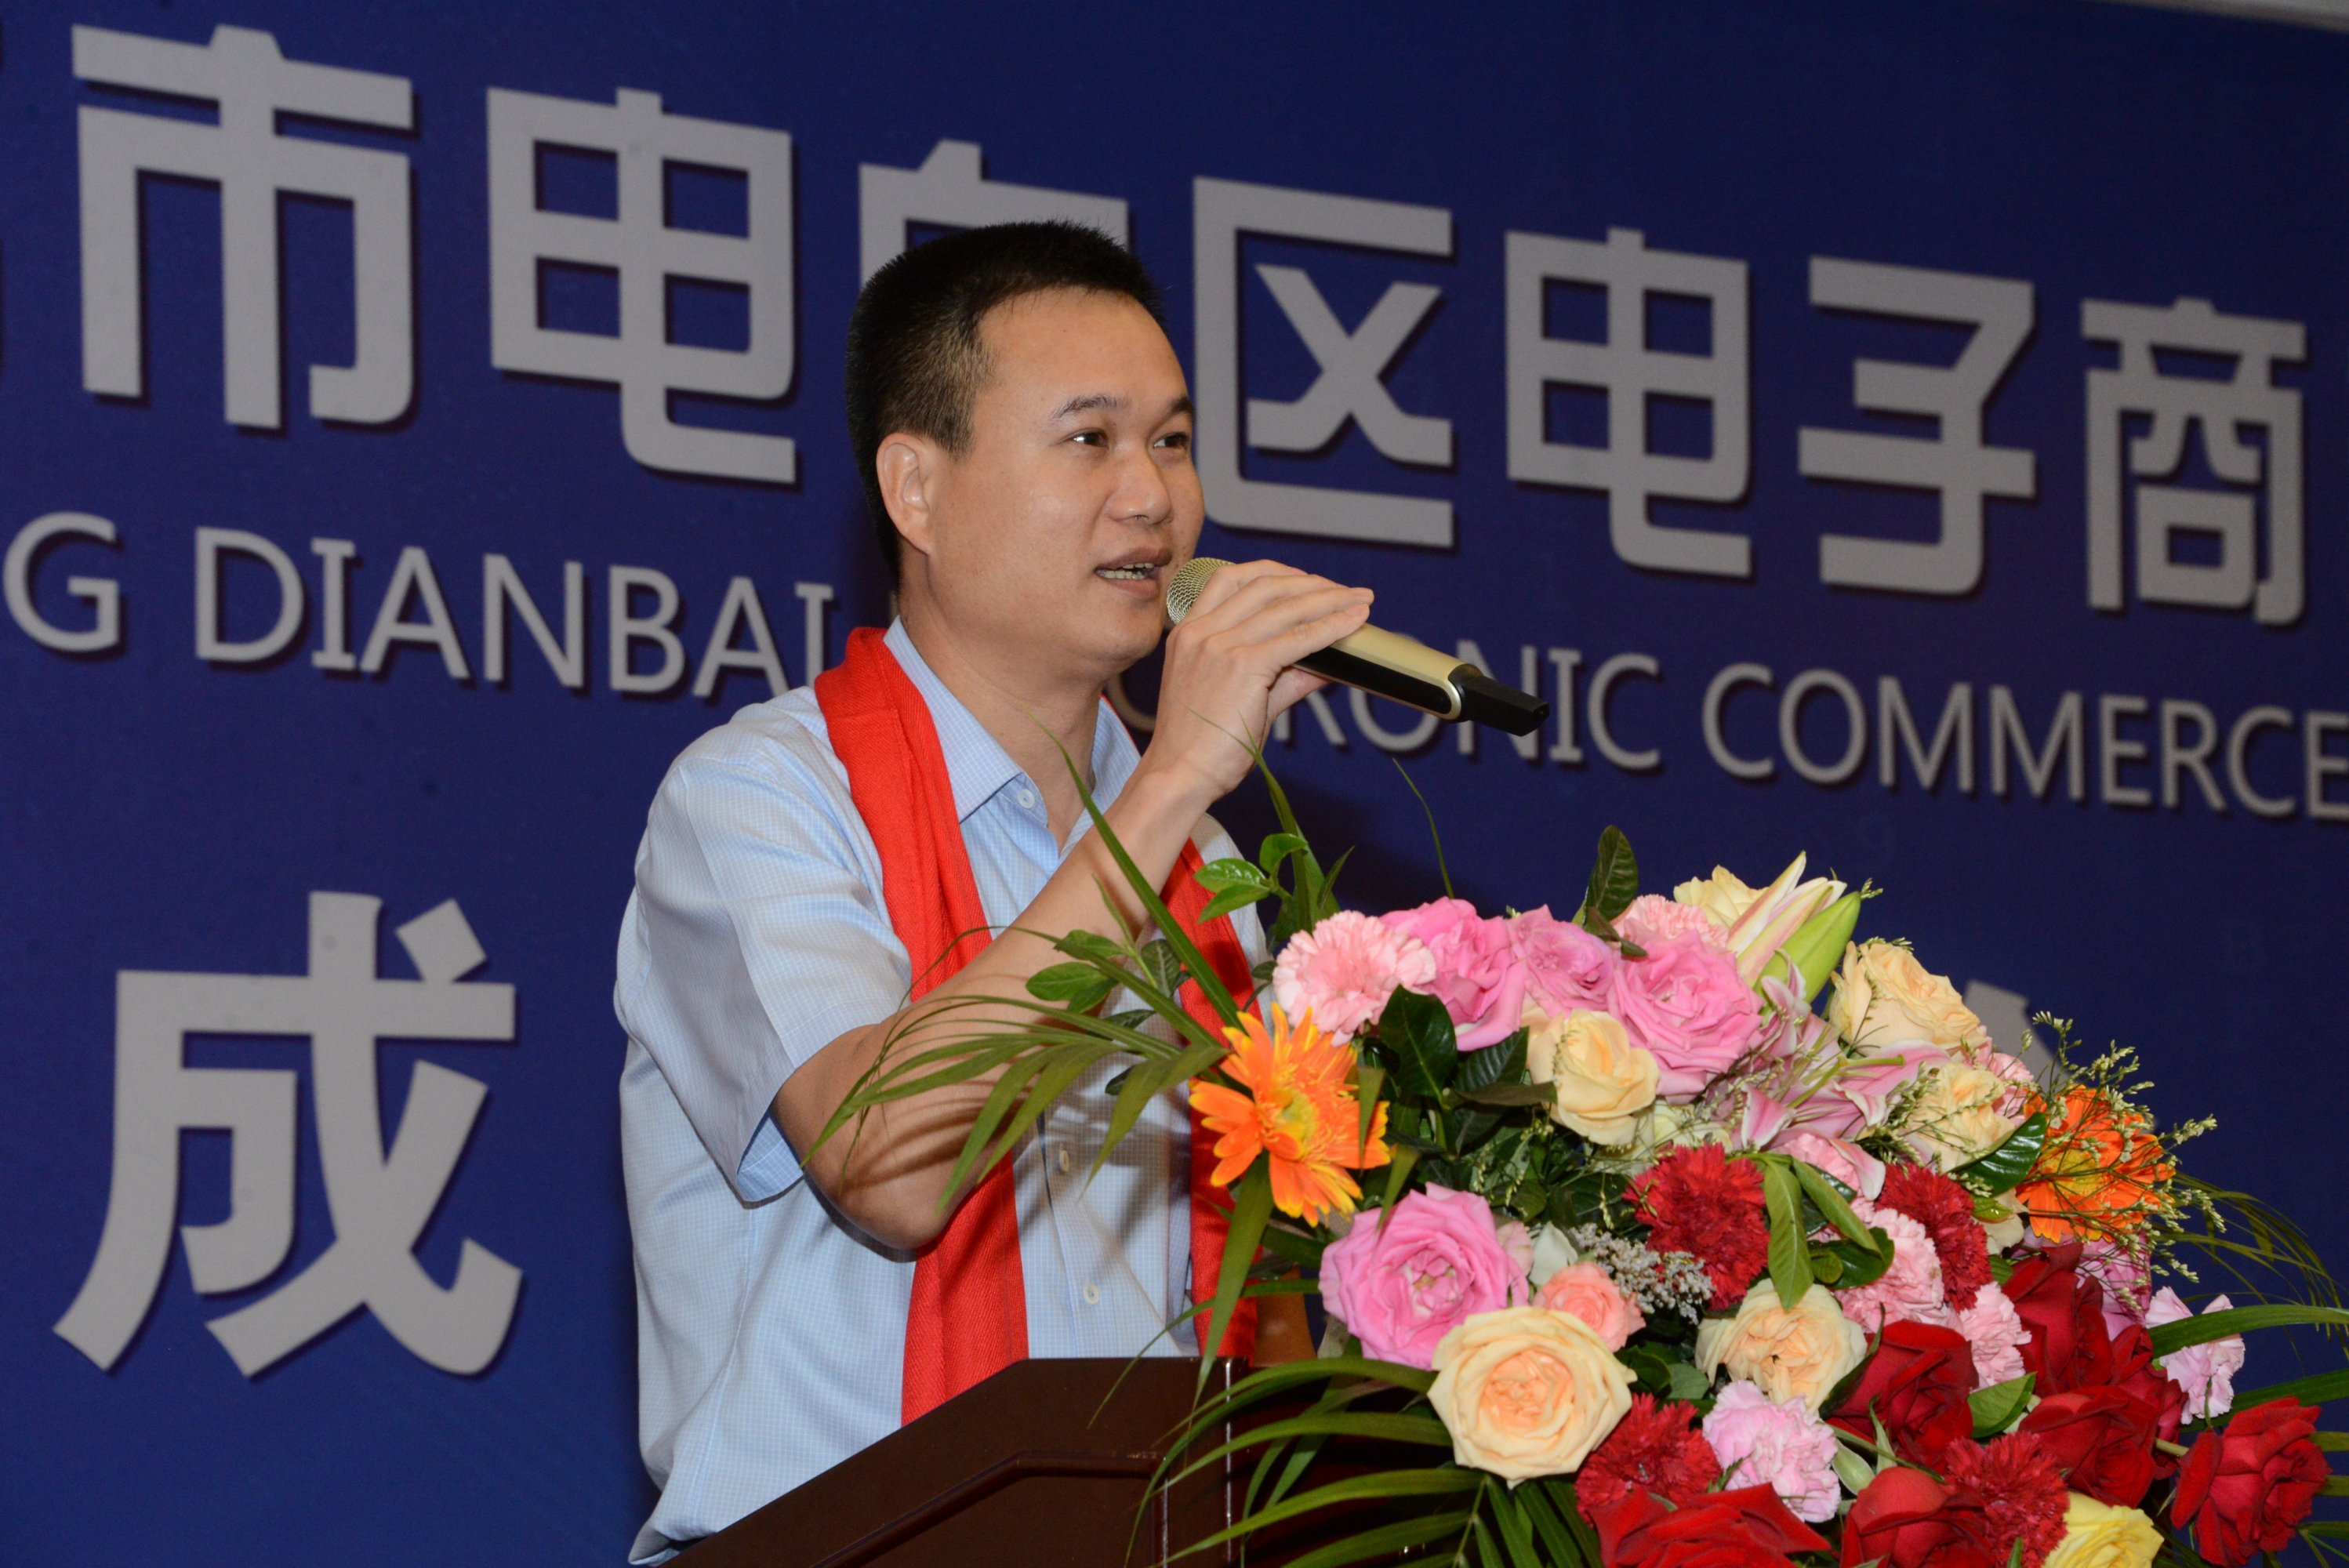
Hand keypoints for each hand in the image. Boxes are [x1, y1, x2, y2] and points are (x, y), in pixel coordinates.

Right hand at [1138, 560, 1371, 804]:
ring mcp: (1218, 646)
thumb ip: (1282, 678)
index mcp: (1188, 632)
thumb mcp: (1240, 699)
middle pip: (1264, 585)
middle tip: (1347, 591)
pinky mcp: (1241, 666)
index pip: (1231, 579)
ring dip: (1329, 600)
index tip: (1308, 581)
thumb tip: (1324, 668)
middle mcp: (1200, 632)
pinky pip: (1296, 638)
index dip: (1276, 572)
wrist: (1179, 776)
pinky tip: (1353, 623)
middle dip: (1312, 584)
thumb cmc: (1202, 746)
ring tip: (1361, 601)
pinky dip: (1330, 627)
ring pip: (1284, 607)